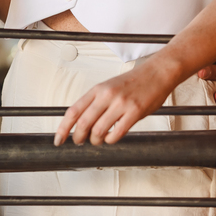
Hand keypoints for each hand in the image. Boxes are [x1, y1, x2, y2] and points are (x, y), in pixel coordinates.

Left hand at [54, 66, 174, 146]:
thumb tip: (81, 122)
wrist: (156, 73)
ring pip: (99, 130)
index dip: (63, 128)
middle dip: (78, 137)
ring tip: (97, 141)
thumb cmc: (133, 81)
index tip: (58, 139)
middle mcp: (107, 95)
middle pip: (84, 123)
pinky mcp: (135, 112)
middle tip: (79, 142)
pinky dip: (111, 140)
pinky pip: (117, 133)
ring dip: (95, 141)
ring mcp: (121, 104)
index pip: (74, 110)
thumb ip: (96, 101)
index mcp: (97, 89)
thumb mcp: (109, 86)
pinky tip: (112, 138)